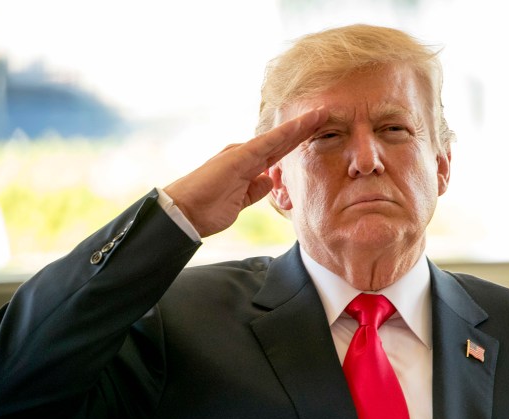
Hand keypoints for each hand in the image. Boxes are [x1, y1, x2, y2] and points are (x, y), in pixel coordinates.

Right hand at [164, 107, 326, 237]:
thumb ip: (256, 190)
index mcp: (246, 166)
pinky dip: (285, 133)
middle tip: (325, 115)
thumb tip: (270, 180)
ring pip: (278, 137)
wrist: (183, 213)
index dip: (297, 142)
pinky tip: (301, 125)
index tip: (317, 134)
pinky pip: (267, 143)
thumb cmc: (206, 210)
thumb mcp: (240, 202)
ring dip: (300, 126)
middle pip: (282, 140)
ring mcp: (242, 154)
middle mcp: (245, 155)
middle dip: (304, 129)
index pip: (278, 152)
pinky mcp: (239, 156)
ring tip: (321, 114)